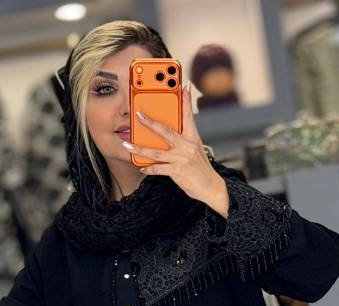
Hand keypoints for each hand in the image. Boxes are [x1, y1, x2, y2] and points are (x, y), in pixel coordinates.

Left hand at [121, 84, 228, 215]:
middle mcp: (187, 145)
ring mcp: (182, 158)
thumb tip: (168, 134)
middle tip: (138, 114)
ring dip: (139, 149)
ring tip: (127, 146)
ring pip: (156, 152)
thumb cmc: (200, 169)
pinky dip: (149, 168)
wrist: (211, 187)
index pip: (188, 115)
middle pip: (165, 131)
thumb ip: (184, 139)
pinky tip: (141, 168)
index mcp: (192, 138)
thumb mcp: (196, 149)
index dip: (187, 100)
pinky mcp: (178, 171)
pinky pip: (158, 168)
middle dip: (150, 122)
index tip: (184, 86)